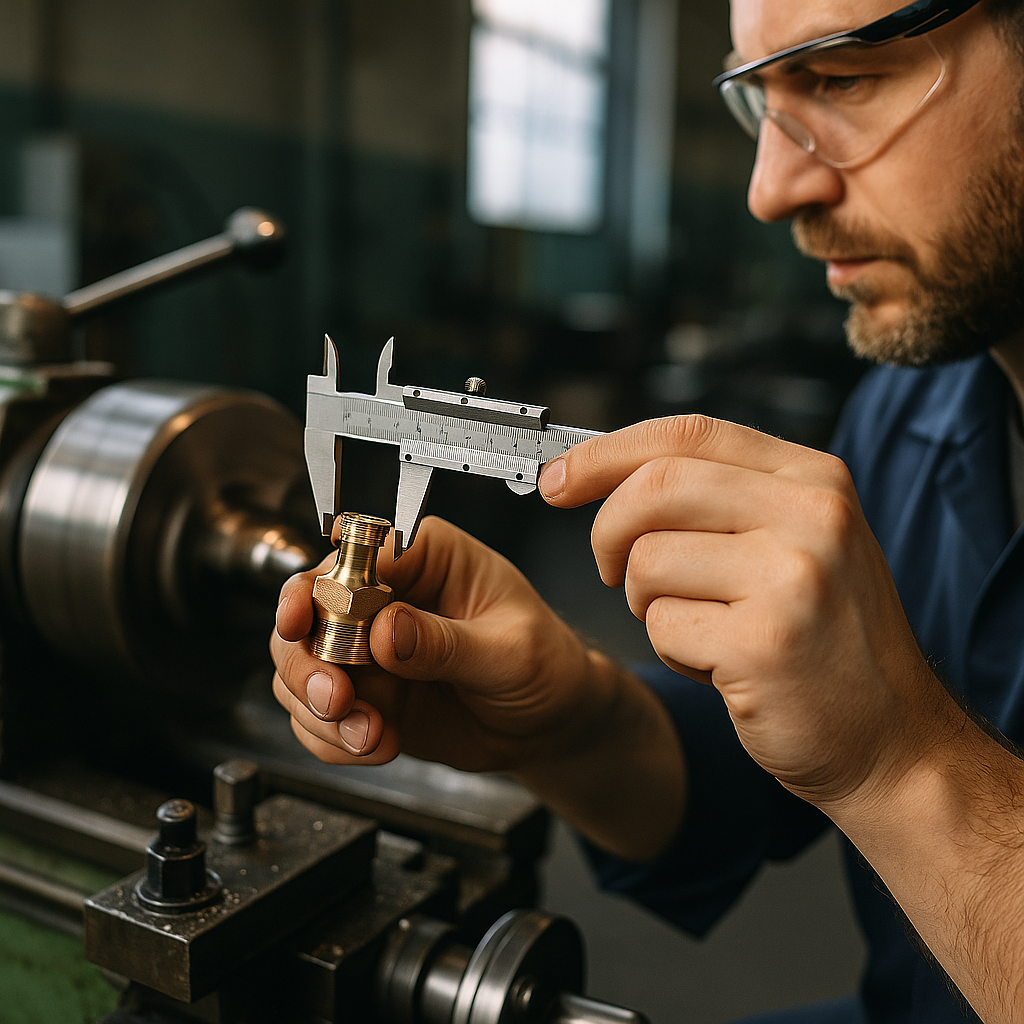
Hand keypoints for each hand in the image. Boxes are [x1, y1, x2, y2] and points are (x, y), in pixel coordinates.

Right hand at [272, 515, 684, 858]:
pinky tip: (374, 745)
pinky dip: (332, 739)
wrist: (550, 722)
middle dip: (307, 660)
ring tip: (367, 734)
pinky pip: (317, 716)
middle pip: (308, 609)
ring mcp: (368, 646)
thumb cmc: (545, 663)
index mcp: (426, 557)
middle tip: (336, 698)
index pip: (354, 554)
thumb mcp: (512, 651)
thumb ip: (448, 643)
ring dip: (319, 709)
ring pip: (300, 666)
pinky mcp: (364, 693)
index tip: (306, 621)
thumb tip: (388, 629)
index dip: (319, 586)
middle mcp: (386, 595)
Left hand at [538, 414, 946, 813]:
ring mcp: (794, 578)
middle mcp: (812, 515)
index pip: (688, 434)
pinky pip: (662, 625)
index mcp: (814, 479)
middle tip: (612, 570)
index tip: (560, 480)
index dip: (606, 454)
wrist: (893, 740)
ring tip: (701, 627)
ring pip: (647, 561)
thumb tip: (602, 472)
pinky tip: (720, 664)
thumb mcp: (797, 542)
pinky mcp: (766, 643)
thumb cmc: (827, 640)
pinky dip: (672, 649)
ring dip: (648, 603)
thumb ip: (719, 497)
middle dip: (608, 532)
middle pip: (655, 487)